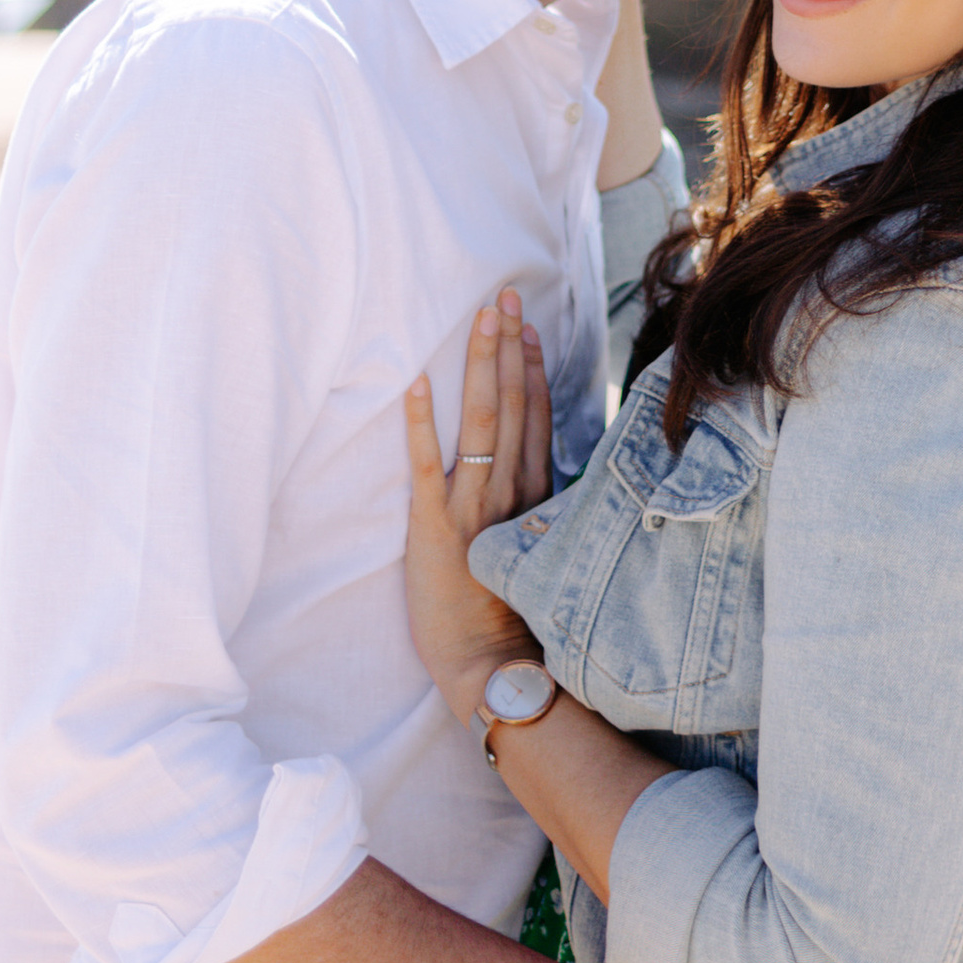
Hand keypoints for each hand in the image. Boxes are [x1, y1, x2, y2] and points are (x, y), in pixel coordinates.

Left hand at [404, 287, 552, 725]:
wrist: (489, 665)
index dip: (531, 368)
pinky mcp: (434, 528)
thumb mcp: (538, 553)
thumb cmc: (512, 616)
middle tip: (503, 297)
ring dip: (481, 366)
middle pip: (513, 406)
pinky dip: (423, 424)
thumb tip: (544, 474)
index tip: (528, 326)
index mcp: (534, 497)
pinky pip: (428, 466)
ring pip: (483, 422)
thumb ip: (541, 510)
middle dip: (508, 347)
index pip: (536, 417)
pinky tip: (419, 385)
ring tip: (481, 319)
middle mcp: (510, 493)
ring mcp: (473, 508)